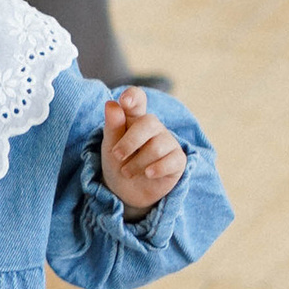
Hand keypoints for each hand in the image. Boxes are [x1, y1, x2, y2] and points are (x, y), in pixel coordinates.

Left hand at [101, 88, 186, 213]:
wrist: (126, 192)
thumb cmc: (118, 163)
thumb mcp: (110, 146)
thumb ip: (112, 126)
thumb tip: (111, 104)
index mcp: (134, 118)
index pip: (138, 99)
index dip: (133, 96)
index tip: (124, 101)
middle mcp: (154, 127)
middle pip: (148, 122)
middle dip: (129, 142)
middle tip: (117, 156)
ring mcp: (168, 142)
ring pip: (156, 146)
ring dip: (137, 163)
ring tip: (127, 172)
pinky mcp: (178, 160)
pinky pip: (172, 160)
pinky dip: (156, 169)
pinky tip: (148, 174)